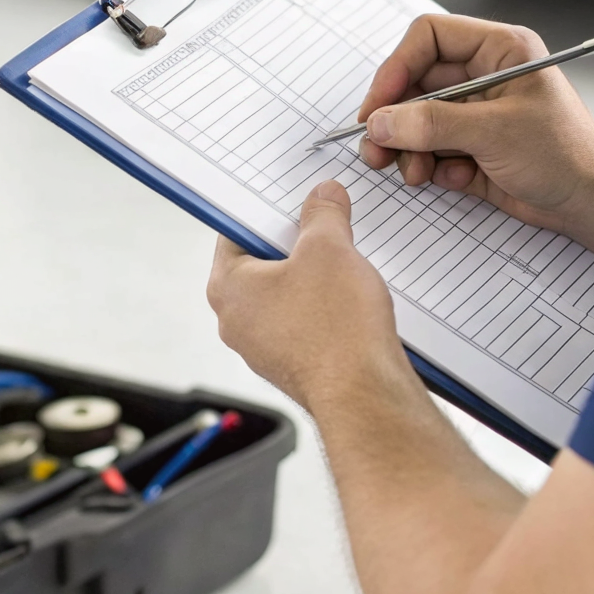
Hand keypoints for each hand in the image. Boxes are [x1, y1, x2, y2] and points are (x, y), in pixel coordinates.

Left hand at [207, 181, 407, 411]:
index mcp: (228, 288)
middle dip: (296, 245)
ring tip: (344, 268)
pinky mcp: (294, 365)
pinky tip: (352, 303)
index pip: (235, 232)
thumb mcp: (329, 248)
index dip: (267, 212)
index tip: (292, 203)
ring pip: (286, 294)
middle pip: (262, 263)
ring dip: (314, 278)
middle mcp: (237, 321)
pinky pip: (305, 323)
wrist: (365, 396)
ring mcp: (265, 347)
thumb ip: (323, 214)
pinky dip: (325, 309)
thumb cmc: (336, 330)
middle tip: (325, 231)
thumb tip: (323, 197)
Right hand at [359, 15, 593, 233]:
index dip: (398, 67)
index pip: (429, 38)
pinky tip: (457, 179)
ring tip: (414, 174)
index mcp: (497, 50)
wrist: (592, 202)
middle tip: (375, 148)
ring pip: (417, 121)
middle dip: (395, 119)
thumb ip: (433, 124)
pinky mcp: (471, 147)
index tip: (379, 104)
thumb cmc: (565, 153)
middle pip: (415, 83)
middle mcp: (482, 76)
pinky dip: (433, 168)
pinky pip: (432, 150)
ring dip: (409, 149)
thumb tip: (381, 122)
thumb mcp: (494, 132)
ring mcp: (475, 113)